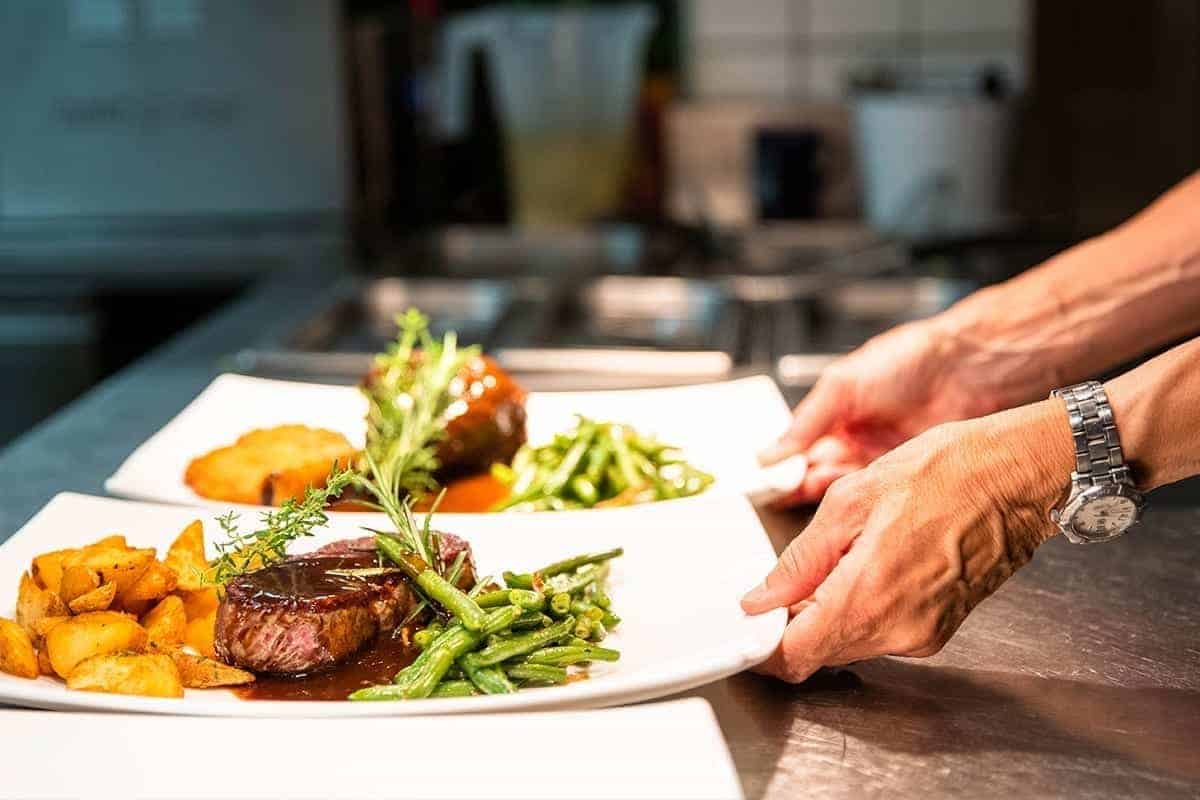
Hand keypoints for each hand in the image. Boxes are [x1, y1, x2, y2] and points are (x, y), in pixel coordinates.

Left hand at [742, 400, 1073, 682]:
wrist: (1019, 475)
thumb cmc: (946, 472)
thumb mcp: (851, 500)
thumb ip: (800, 560)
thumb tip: (761, 598)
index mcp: (868, 597)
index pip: (795, 656)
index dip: (761, 647)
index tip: (746, 626)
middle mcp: (897, 630)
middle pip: (820, 652)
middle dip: (792, 624)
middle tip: (786, 578)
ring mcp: (923, 635)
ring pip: (850, 643)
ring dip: (828, 613)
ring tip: (839, 555)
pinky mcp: (938, 629)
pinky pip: (881, 632)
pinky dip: (862, 608)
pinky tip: (869, 563)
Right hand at [761, 319, 1008, 504]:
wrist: (962, 370)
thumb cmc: (907, 360)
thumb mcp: (841, 386)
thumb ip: (805, 421)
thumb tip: (771, 450)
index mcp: (833, 411)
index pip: (796, 444)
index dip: (780, 462)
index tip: (764, 478)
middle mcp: (853, 436)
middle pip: (814, 468)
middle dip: (796, 481)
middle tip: (778, 491)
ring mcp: (876, 456)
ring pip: (839, 484)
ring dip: (821, 489)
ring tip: (804, 491)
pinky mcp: (900, 474)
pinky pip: (868, 492)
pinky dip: (851, 497)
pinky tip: (837, 499)